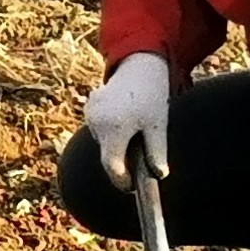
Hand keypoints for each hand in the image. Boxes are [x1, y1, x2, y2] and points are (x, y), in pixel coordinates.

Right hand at [83, 51, 172, 191]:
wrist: (140, 64)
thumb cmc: (152, 94)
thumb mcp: (158, 125)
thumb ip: (157, 152)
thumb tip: (160, 175)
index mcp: (115, 128)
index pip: (112, 166)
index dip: (122, 180)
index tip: (131, 186)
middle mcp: (97, 121)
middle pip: (107, 154)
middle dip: (121, 160)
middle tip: (139, 157)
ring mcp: (90, 112)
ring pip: (103, 142)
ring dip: (116, 144)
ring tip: (134, 130)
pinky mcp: (89, 106)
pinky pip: (99, 128)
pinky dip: (110, 131)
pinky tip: (123, 119)